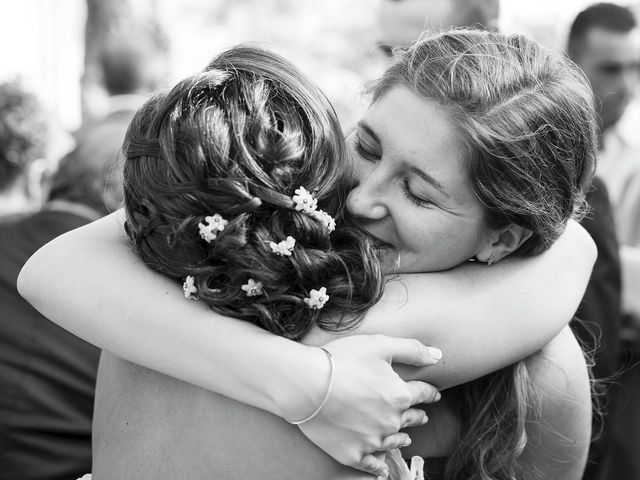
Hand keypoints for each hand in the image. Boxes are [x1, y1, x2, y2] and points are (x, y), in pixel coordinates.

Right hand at [297, 335, 441, 477]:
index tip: (434, 394)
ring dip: (402, 439)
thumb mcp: (379, 345)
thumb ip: (412, 350)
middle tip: (421, 416)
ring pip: (395, 442)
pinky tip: (382, 467)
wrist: (306, 384)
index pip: (423, 394)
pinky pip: (373, 465)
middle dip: (417, 415)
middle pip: (411, 419)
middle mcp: (391, 422)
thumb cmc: (341, 360)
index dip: (430, 392)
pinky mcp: (353, 454)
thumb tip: (438, 356)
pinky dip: (379, 466)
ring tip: (405, 438)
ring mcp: (372, 441)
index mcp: (400, 395)